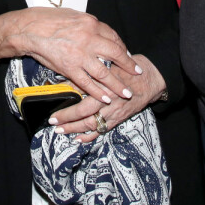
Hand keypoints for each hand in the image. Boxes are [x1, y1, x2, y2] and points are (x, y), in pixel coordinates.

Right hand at [0, 8, 141, 104]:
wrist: (29, 29)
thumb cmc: (48, 20)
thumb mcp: (73, 16)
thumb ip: (88, 25)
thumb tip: (99, 31)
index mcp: (91, 23)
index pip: (114, 38)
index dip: (123, 49)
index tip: (128, 56)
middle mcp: (89, 39)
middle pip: (116, 54)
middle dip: (128, 66)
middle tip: (137, 74)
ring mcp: (80, 55)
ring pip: (105, 73)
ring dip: (118, 85)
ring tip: (126, 93)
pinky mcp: (69, 68)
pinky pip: (88, 83)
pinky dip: (99, 92)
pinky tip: (107, 98)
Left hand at [49, 54, 165, 141]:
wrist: (151, 80)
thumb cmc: (129, 69)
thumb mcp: (111, 65)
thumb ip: (93, 73)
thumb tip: (71, 79)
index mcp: (105, 83)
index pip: (82, 92)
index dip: (67, 97)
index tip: (54, 101)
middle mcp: (109, 99)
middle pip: (84, 111)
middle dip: (67, 117)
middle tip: (53, 121)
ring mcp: (114, 111)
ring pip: (91, 124)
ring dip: (74, 128)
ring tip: (61, 130)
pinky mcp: (118, 119)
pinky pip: (102, 130)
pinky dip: (90, 136)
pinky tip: (78, 139)